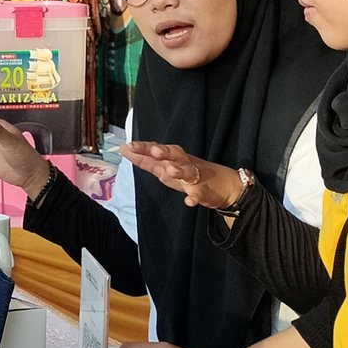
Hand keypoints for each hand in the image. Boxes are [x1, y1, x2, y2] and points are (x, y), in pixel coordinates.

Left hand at [120, 142, 242, 210]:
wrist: (223, 185)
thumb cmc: (188, 174)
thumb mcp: (165, 168)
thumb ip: (146, 160)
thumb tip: (125, 149)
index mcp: (173, 158)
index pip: (157, 149)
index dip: (143, 148)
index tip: (128, 146)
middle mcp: (184, 164)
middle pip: (175, 154)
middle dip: (165, 152)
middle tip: (154, 151)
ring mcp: (195, 177)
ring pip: (187, 171)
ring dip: (179, 171)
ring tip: (170, 171)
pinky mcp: (204, 191)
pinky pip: (199, 194)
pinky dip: (194, 197)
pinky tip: (189, 201)